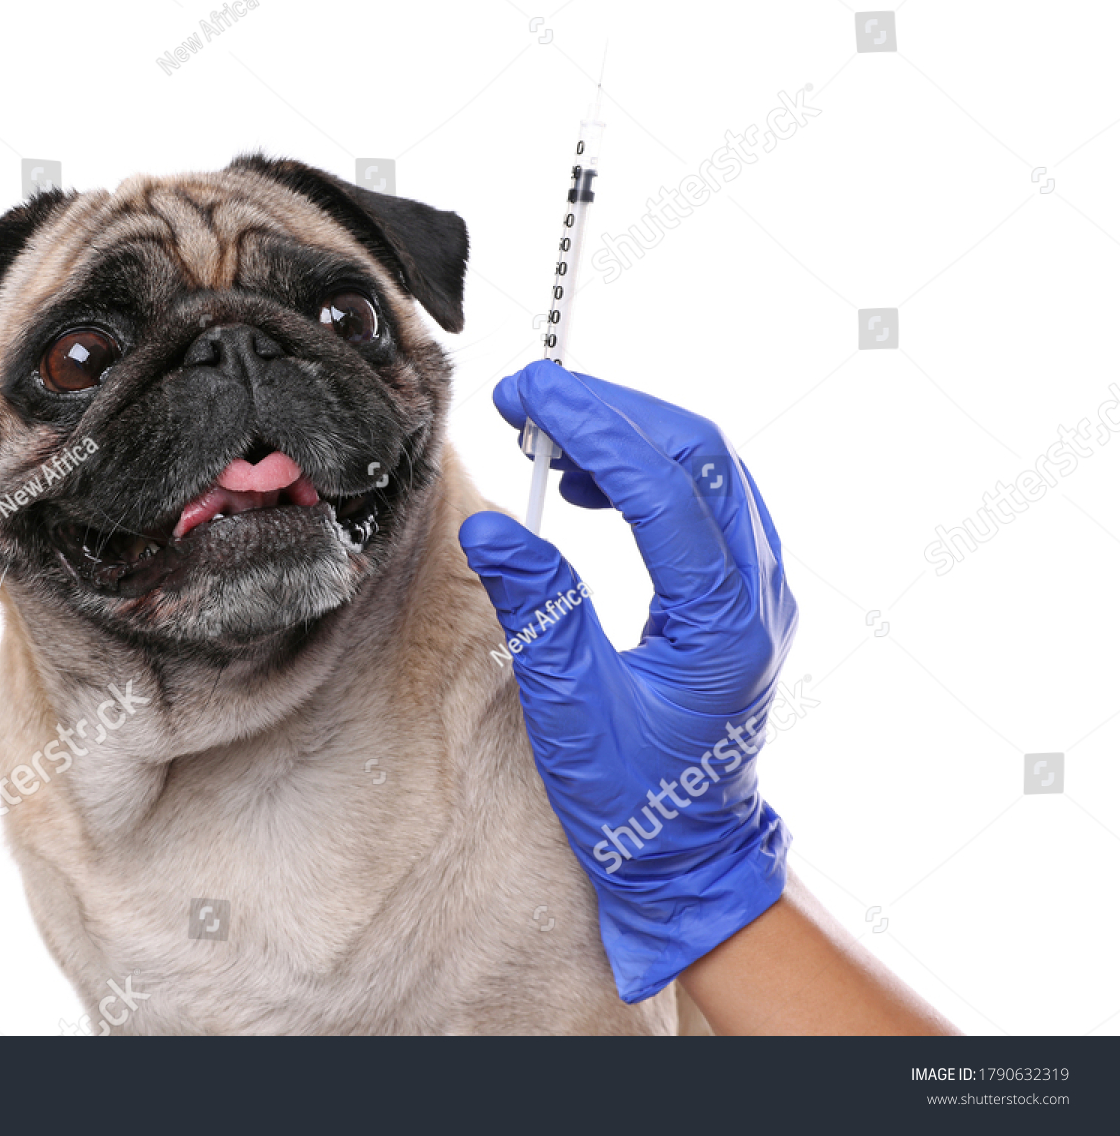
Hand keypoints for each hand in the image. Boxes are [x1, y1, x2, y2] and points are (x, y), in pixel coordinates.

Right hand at [458, 360, 797, 1003]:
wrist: (691, 855)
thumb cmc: (635, 802)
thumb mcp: (570, 714)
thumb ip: (539, 612)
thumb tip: (490, 528)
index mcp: (723, 625)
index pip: (665, 487)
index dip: (592, 426)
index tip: (528, 395)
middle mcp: (757, 595)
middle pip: (700, 454)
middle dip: (610, 409)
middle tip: (529, 397)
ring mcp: (759, 591)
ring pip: (708, 469)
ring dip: (629, 433)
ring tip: (548, 439)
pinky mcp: (742, 594)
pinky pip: (706, 501)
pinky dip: (647, 472)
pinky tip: (592, 488)